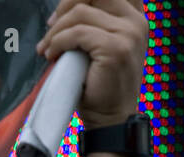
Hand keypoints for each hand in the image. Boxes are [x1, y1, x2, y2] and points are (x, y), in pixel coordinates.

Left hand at [35, 0, 147, 127]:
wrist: (110, 118)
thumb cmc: (101, 85)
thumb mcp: (100, 45)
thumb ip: (93, 23)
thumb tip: (64, 9)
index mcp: (134, 17)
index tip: (60, 17)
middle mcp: (136, 21)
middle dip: (65, 6)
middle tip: (50, 27)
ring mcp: (129, 33)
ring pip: (80, 13)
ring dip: (56, 31)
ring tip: (47, 49)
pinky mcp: (115, 48)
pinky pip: (77, 33)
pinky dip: (58, 42)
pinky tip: (52, 55)